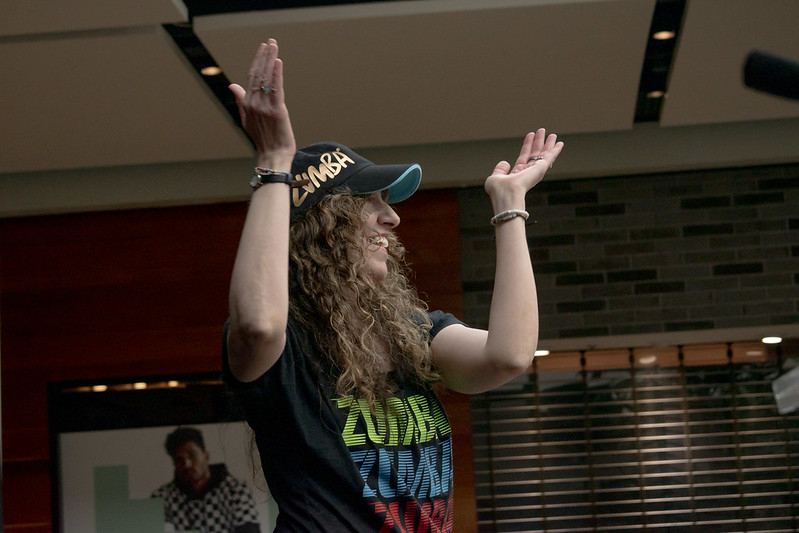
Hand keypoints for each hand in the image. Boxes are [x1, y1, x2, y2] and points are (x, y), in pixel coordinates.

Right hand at [228, 38, 295, 166]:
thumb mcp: (247, 119)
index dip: (257, 61)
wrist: (273, 155)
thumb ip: (240, 100)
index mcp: (247, 104)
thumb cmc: (263, 139)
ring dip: (271, 60)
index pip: (251, 77)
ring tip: (274, 45)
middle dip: (264, 56)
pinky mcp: (277, 111)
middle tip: (270, 41)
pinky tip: (278, 62)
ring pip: (267, 78)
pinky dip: (277, 74)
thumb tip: (232, 85)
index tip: (262, 48)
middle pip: (258, 74)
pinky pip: (276, 89)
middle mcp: (254, 103)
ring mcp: (265, 107)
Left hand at [484, 129, 563, 205]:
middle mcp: (528, 173)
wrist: (507, 193)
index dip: (527, 145)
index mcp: (518, 174)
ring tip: (553, 134)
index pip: (524, 156)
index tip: (530, 135)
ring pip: (544, 154)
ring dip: (548, 144)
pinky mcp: (541, 168)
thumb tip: (505, 163)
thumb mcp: (495, 177)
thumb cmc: (499, 190)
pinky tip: (560, 143)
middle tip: (542, 131)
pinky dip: (556, 150)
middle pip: (535, 153)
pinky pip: (550, 157)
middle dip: (539, 142)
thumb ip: (500, 169)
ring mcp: (535, 171)